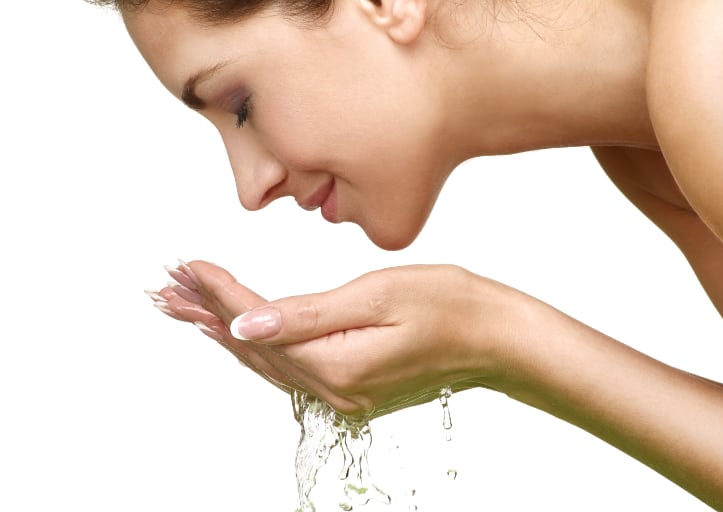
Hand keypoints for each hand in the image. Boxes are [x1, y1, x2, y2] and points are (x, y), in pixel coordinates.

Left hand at [149, 260, 517, 417]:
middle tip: (168, 288)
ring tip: (189, 308)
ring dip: (227, 331)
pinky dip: (259, 344)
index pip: (258, 323)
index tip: (188, 265)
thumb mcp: (378, 295)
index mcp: (336, 365)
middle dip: (209, 313)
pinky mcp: (354, 388)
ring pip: (268, 361)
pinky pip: (291, 366)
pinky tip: (244, 333)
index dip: (220, 293)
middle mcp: (334, 391)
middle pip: (254, 348)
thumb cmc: (451, 306)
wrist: (497, 339)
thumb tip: (247, 322)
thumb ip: (307, 314)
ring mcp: (344, 395)